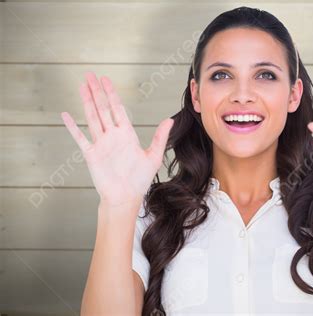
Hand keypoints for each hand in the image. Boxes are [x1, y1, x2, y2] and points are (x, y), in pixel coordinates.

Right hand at [61, 72, 173, 207]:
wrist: (125, 197)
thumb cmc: (140, 180)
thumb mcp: (153, 157)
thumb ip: (160, 137)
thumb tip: (170, 120)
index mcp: (127, 134)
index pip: (118, 109)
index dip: (112, 94)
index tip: (107, 80)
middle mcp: (112, 136)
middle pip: (103, 108)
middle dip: (97, 91)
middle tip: (90, 75)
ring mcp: (100, 143)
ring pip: (92, 117)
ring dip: (87, 101)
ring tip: (82, 86)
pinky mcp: (91, 154)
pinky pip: (80, 137)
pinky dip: (72, 126)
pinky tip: (66, 115)